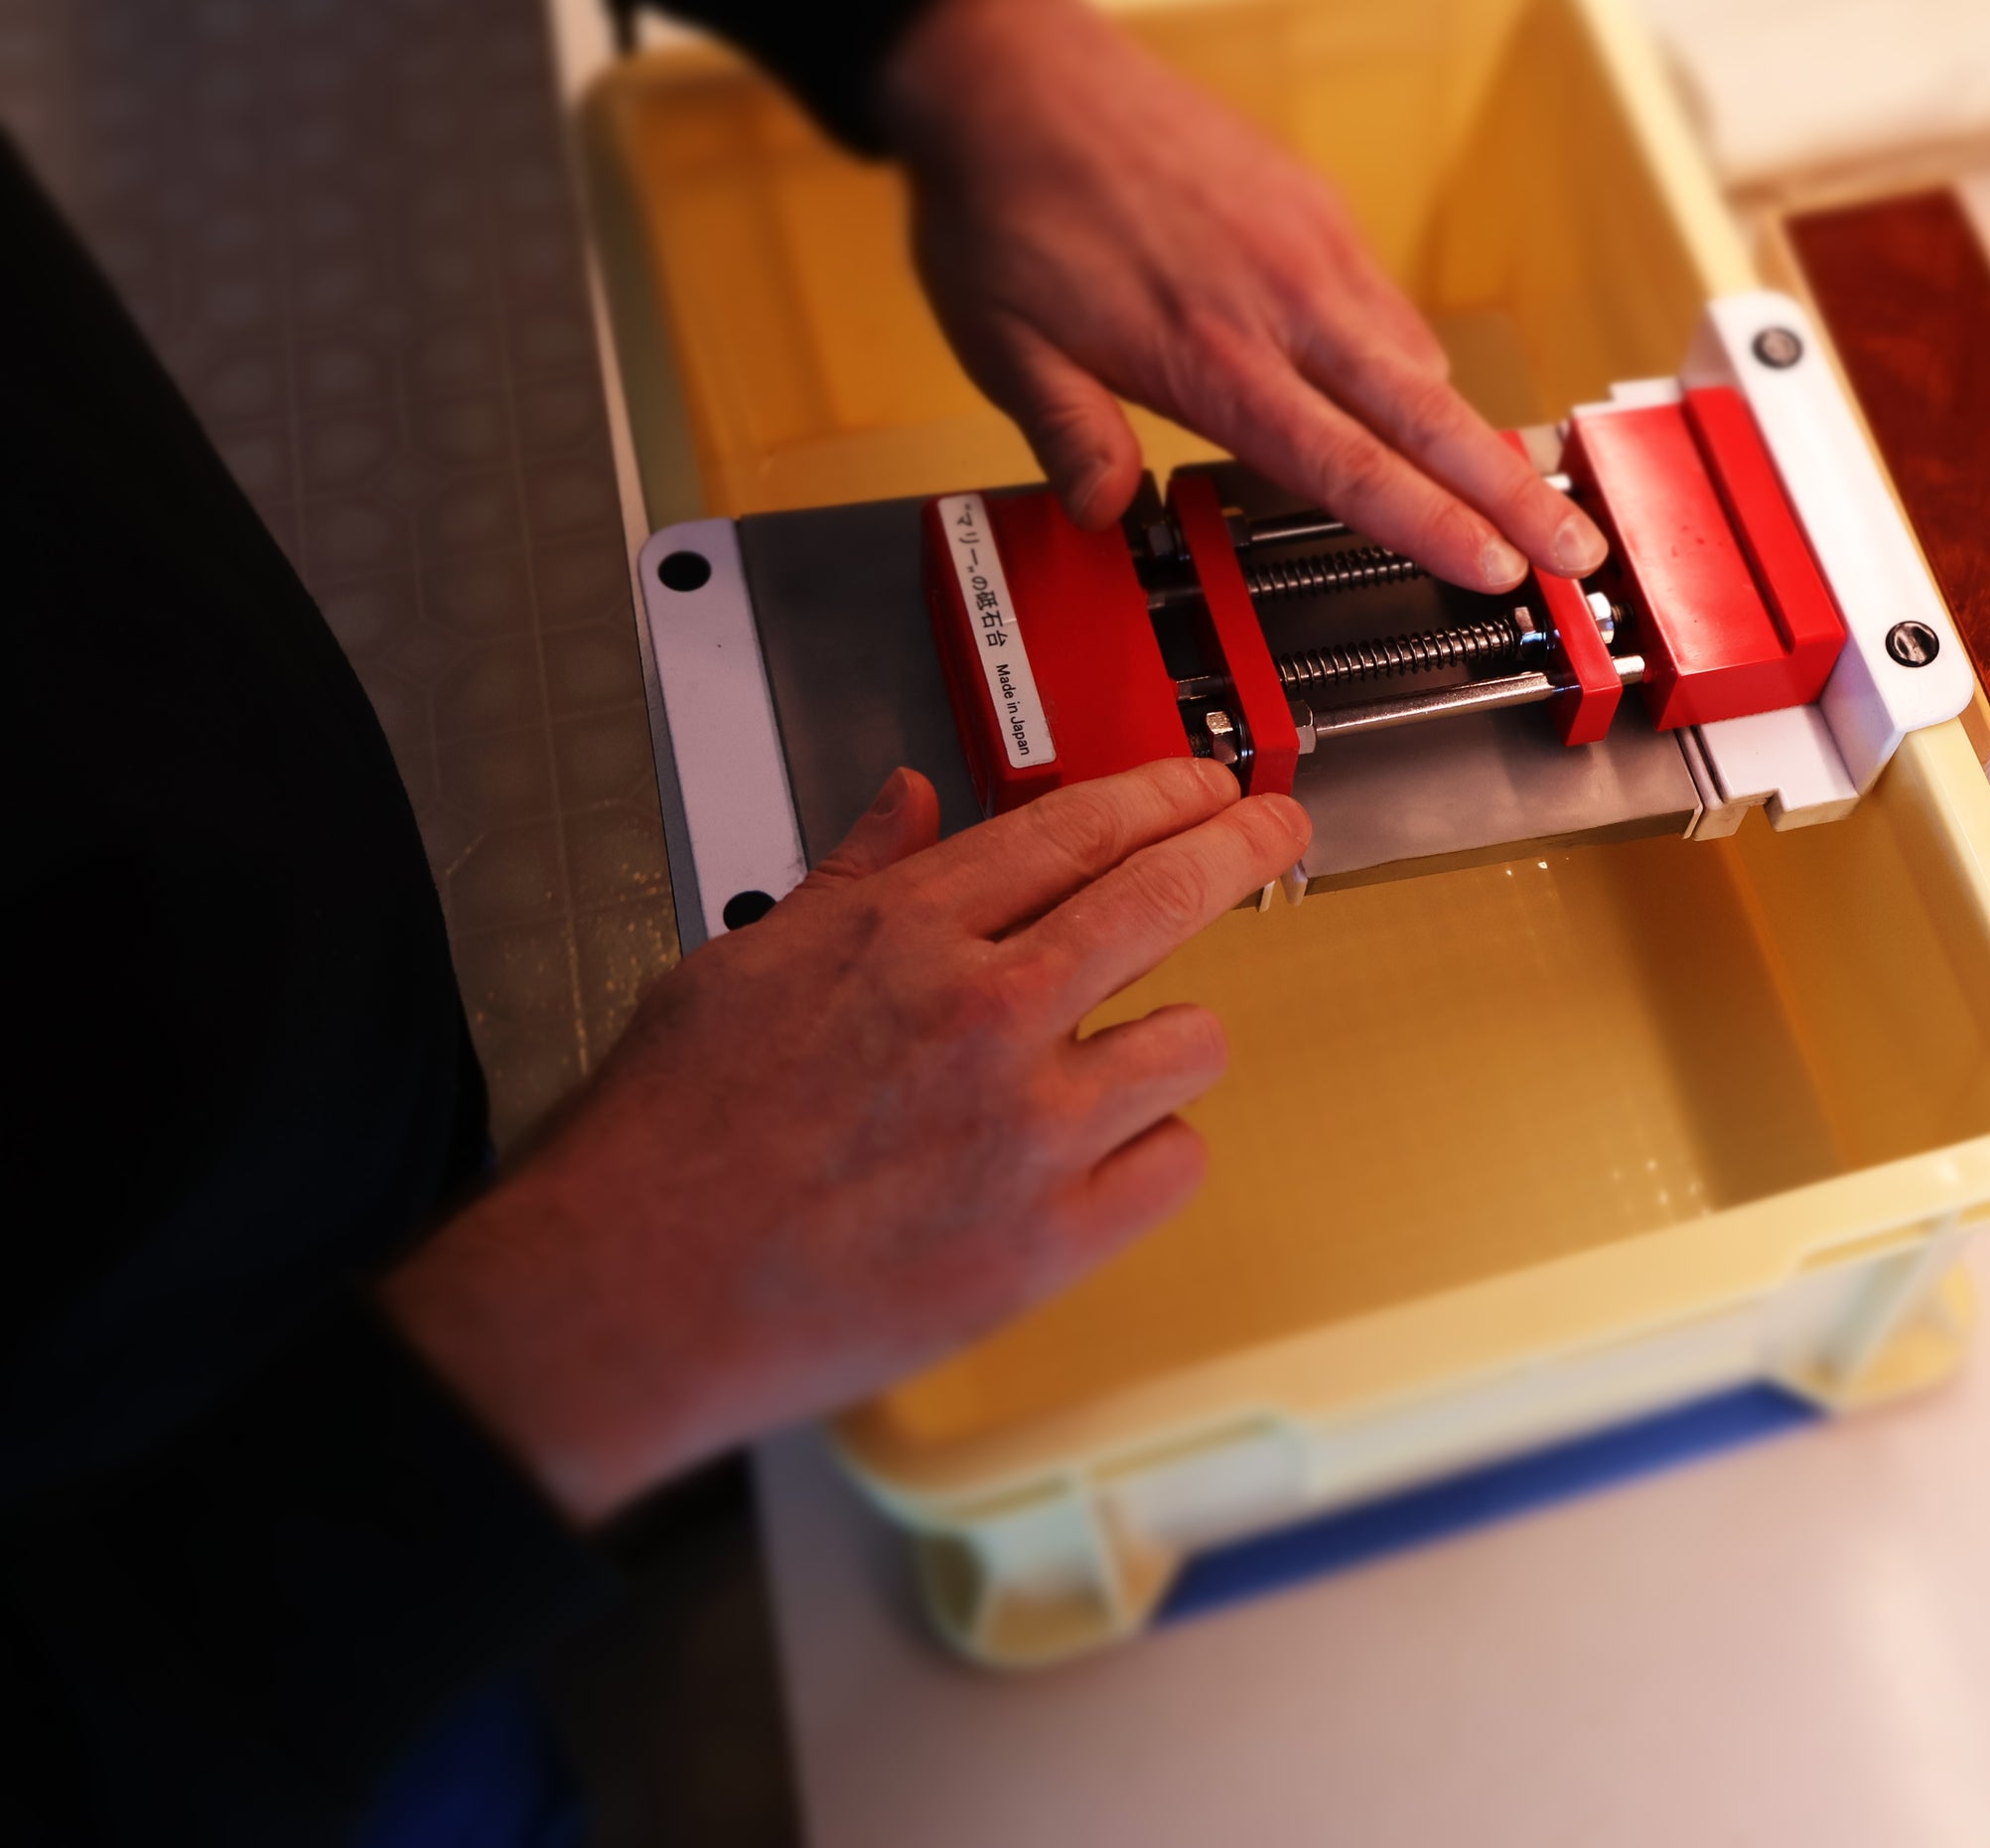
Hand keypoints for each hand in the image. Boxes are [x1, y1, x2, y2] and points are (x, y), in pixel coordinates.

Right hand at [381, 761, 1307, 1524]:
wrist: (628, 1294)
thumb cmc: (666, 1141)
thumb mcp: (739, 963)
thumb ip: (848, 881)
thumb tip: (909, 806)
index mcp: (905, 934)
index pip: (1076, 829)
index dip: (1160, 795)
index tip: (1202, 785)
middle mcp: (984, 1014)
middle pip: (1165, 896)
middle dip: (1240, 846)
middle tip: (1270, 830)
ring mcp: (1028, 1129)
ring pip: (1192, 1040)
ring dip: (1176, 1032)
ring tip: (1139, 1047)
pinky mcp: (1048, 1239)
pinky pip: (1175, 1164)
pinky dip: (1156, 1151)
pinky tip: (1110, 1150)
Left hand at [877, 0, 1606, 595]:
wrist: (1017, 70)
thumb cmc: (1005, 208)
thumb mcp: (1003, 347)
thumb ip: (1069, 435)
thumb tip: (1107, 513)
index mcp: (1211, 356)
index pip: (1347, 464)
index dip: (1431, 524)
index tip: (1498, 567)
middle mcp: (1282, 304)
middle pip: (1428, 417)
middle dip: (1513, 491)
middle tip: (1578, 547)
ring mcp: (1310, 249)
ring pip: (1419, 359)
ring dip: (1470, 433)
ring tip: (1519, 491)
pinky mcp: (1315, 207)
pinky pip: (1386, 304)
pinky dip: (1411, 363)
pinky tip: (1412, 396)